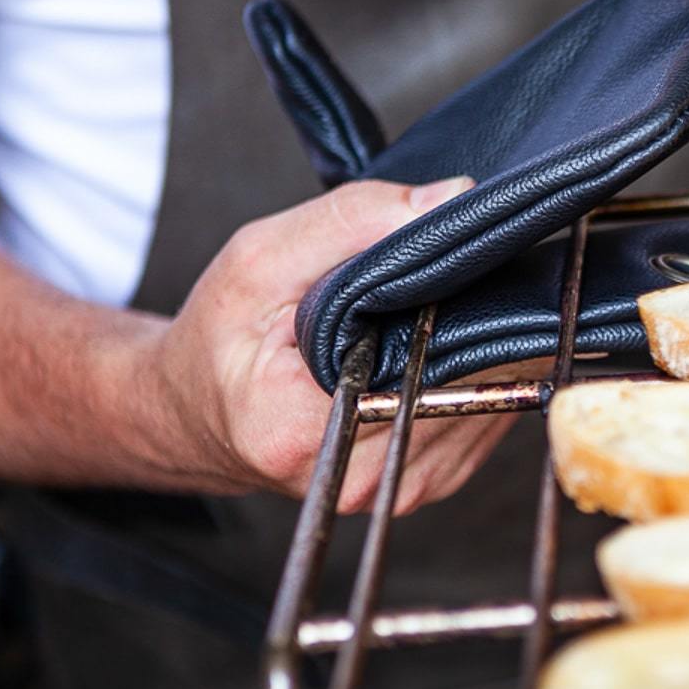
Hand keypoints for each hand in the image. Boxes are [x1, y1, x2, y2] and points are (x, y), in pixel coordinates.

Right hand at [146, 178, 517, 513]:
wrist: (198, 414)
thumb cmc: (221, 339)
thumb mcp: (260, 259)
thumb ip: (352, 222)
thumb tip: (453, 200)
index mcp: (300, 429)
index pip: (425, 359)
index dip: (461, 303)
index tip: (466, 261)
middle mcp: (358, 475)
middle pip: (469, 381)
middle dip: (479, 320)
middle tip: (460, 277)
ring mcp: (400, 489)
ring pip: (489, 400)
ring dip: (486, 350)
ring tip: (443, 313)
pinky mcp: (429, 485)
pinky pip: (484, 420)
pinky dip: (478, 377)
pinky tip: (443, 350)